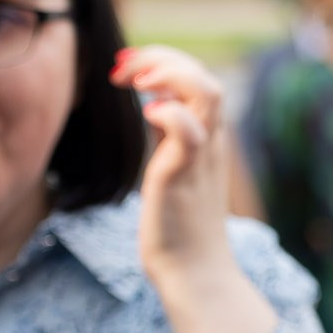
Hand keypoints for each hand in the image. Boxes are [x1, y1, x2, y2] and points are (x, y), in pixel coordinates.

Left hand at [111, 45, 235, 288]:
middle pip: (203, 77)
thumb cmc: (179, 226)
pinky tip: (146, 114)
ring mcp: (200, 158)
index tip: (126, 66)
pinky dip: (170, 113)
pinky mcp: (182, 177)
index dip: (164, 62)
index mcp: (208, 137)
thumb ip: (168, 135)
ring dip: (169, 73)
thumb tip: (154, 104)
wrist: (195, 273)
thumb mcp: (173, 167)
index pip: (197, 79)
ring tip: (136, 80)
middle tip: (121, 67)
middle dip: (162, 59)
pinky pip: (189, 133)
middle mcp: (211, 142)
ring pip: (207, 93)